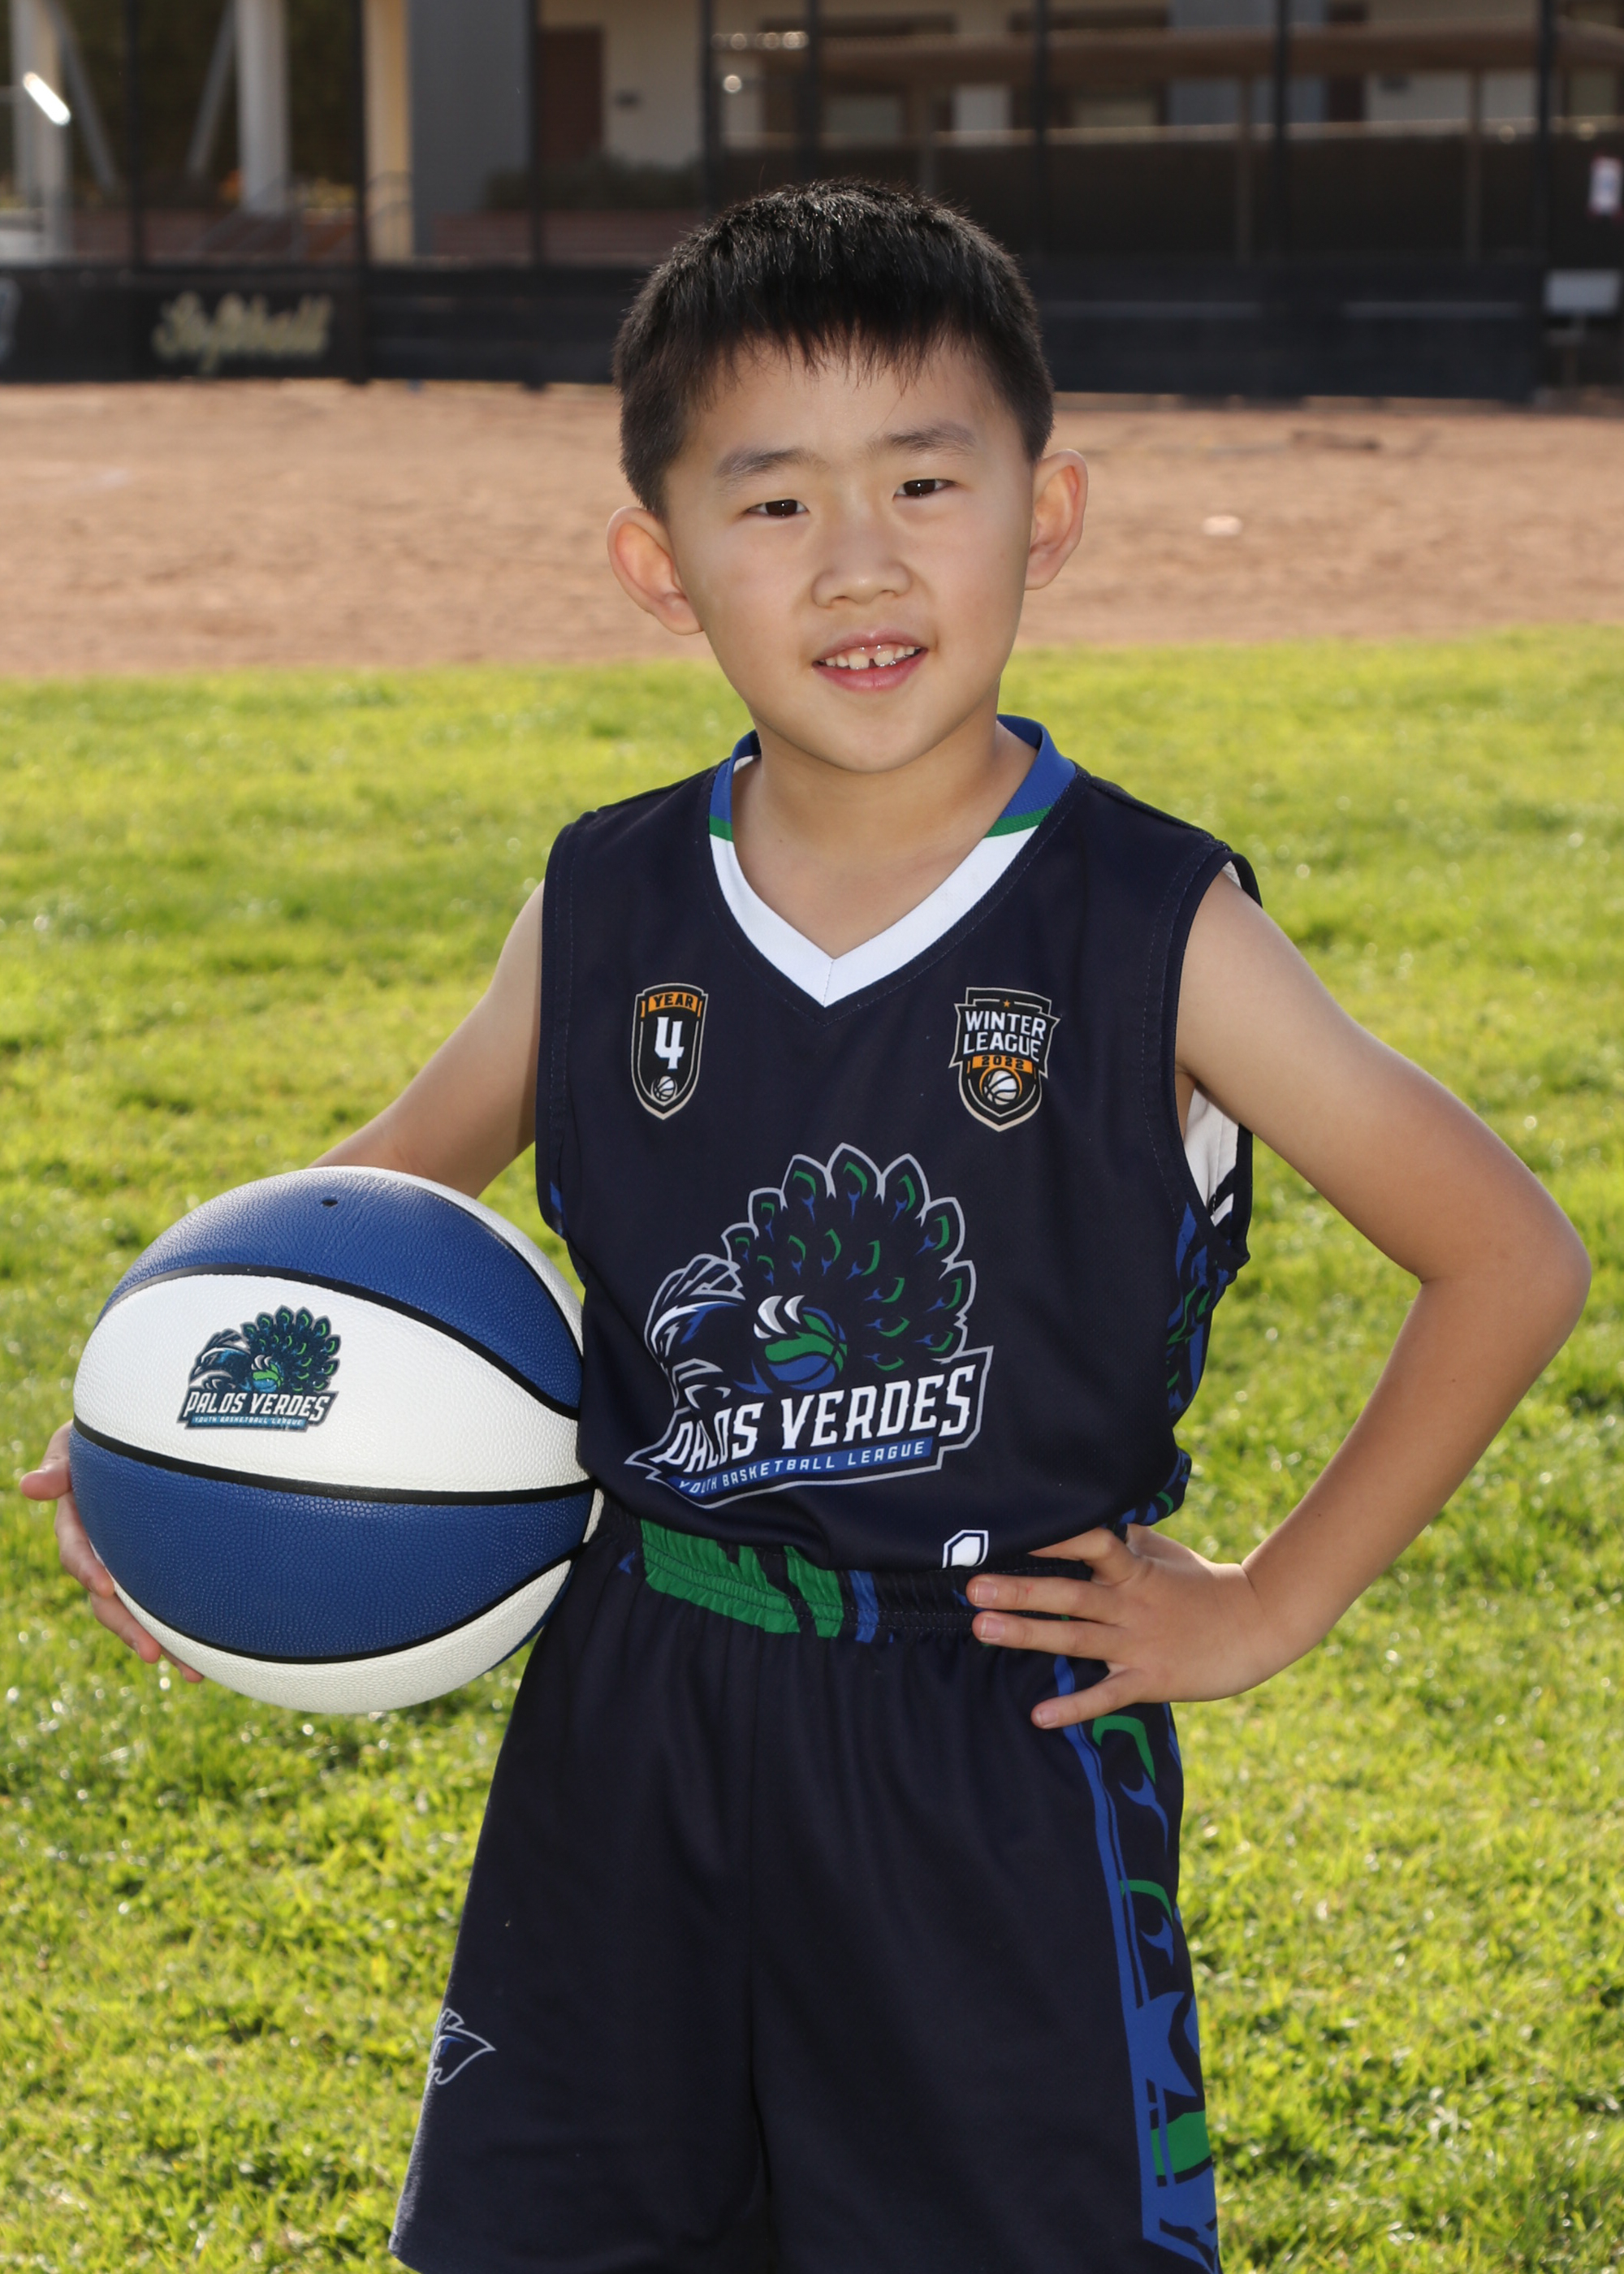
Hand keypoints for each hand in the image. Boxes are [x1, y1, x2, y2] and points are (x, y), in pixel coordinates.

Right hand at [19, 1422, 201, 1681]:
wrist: (144, 1433)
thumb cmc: (107, 1435)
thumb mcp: (79, 1440)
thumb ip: (60, 1464)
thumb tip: (28, 1487)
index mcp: (79, 1522)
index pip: (77, 1551)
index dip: (86, 1568)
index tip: (104, 1585)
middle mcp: (102, 1550)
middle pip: (109, 1599)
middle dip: (129, 1628)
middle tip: (153, 1654)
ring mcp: (129, 1562)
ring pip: (139, 1610)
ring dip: (162, 1641)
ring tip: (191, 1671)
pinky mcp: (157, 1568)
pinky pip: (166, 1603)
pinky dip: (184, 1629)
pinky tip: (207, 1656)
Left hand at [968, 1525, 1291, 1729]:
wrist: (1259, 1626)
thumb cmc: (1206, 1585)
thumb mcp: (1166, 1553)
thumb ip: (1126, 1539)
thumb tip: (1093, 1513)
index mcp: (1135, 1570)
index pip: (1090, 1542)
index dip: (1054, 1537)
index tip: (1011, 1531)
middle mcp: (1131, 1605)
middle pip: (1069, 1595)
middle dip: (1019, 1590)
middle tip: (971, 1586)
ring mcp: (1138, 1644)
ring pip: (1075, 1640)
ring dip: (1027, 1635)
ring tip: (982, 1629)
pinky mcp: (1149, 1680)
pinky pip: (1105, 1696)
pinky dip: (1073, 1706)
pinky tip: (1038, 1715)